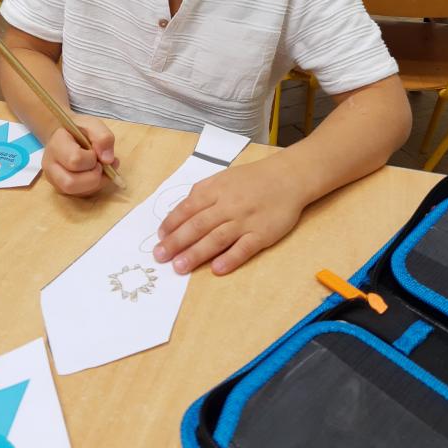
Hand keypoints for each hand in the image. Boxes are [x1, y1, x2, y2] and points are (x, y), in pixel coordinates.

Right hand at [42, 114, 118, 196]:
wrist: (66, 135)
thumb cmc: (79, 130)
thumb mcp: (93, 125)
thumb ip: (103, 137)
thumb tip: (108, 160)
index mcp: (56, 145)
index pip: (74, 160)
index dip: (91, 159)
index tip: (95, 151)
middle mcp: (50, 165)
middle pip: (70, 183)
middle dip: (93, 176)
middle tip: (100, 165)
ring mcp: (54, 179)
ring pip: (74, 192)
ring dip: (95, 183)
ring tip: (101, 169)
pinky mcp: (61, 188)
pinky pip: (80, 195)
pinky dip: (94, 187)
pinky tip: (98, 174)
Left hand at [153, 161, 303, 274]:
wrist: (287, 177)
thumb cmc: (252, 179)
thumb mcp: (223, 177)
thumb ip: (202, 192)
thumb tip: (180, 211)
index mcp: (215, 190)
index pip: (188, 208)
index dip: (171, 224)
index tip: (159, 238)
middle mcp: (228, 205)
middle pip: (197, 225)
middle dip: (176, 242)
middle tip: (160, 257)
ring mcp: (245, 220)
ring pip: (216, 238)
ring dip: (196, 253)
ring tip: (179, 267)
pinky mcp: (262, 234)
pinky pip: (244, 248)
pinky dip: (230, 258)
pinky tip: (216, 269)